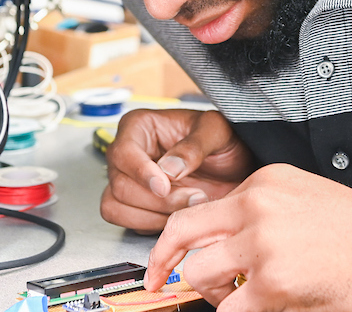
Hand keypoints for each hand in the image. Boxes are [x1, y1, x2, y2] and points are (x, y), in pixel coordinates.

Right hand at [101, 108, 254, 233]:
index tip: (164, 187)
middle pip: (120, 185)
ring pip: (117, 207)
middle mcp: (126, 154)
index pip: (123, 152)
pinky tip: (178, 215)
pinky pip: (128, 223)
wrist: (234, 168)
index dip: (141, 173)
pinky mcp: (133, 205)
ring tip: (189, 206)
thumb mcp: (217, 132)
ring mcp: (127, 181)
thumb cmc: (223, 141)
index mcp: (139, 126)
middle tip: (195, 197)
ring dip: (154, 216)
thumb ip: (194, 146)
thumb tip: (169, 169)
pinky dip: (153, 225)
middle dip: (158, 200)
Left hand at [144, 163, 351, 311]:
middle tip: (173, 288)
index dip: (168, 246)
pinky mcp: (275, 282)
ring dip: (215, 297)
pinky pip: (231, 310)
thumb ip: (258, 214)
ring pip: (201, 277)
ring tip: (244, 301)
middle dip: (176, 271)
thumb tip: (220, 246)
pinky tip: (266, 309)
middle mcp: (257, 207)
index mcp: (262, 184)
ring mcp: (264, 244)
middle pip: (184, 240)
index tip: (160, 267)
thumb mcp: (302, 199)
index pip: (193, 212)